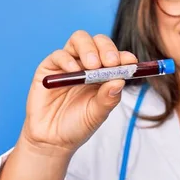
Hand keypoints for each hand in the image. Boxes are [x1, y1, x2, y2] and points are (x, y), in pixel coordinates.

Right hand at [21, 30, 136, 155]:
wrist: (52, 140)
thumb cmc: (77, 126)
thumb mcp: (97, 114)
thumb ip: (108, 98)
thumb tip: (120, 81)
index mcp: (104, 74)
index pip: (116, 57)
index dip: (124, 56)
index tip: (130, 62)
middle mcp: (87, 65)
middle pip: (99, 42)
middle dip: (107, 48)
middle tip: (111, 62)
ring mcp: (68, 63)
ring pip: (80, 39)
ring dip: (89, 49)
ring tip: (93, 65)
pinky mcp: (49, 68)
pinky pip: (59, 55)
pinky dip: (68, 59)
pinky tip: (73, 70)